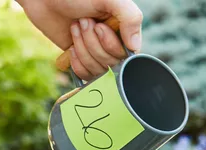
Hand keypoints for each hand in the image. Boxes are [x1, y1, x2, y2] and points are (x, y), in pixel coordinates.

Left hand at [17, 0, 142, 79]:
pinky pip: (86, 76)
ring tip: (74, 28)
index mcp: (122, 28)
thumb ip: (130, 17)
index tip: (98, 26)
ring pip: (98, 70)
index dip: (111, 45)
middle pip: (112, 64)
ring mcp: (96, 52)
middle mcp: (112, 42)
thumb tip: (134, 47)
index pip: (127, 54)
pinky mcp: (81, 60)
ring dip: (83, 49)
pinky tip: (70, 47)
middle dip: (93, 44)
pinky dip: (77, 64)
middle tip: (82, 22)